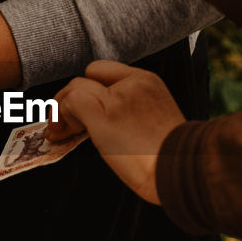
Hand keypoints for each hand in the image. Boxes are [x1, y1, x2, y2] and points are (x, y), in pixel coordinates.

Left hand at [50, 61, 185, 204]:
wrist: (183, 169)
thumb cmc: (173, 159)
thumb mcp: (157, 124)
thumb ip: (132, 114)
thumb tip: (107, 127)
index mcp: (147, 82)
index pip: (104, 71)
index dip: (90, 89)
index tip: (83, 112)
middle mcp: (132, 84)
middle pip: (87, 77)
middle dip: (70, 98)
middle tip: (63, 123)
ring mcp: (118, 98)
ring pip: (75, 87)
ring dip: (61, 109)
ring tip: (58, 131)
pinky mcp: (104, 116)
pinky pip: (72, 102)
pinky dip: (61, 116)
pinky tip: (62, 134)